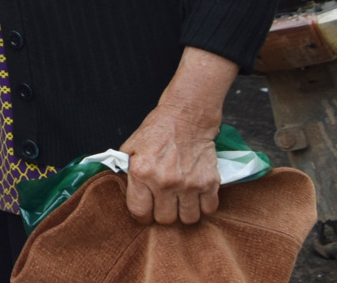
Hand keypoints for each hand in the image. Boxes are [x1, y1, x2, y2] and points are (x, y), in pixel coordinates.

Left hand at [119, 47, 234, 223]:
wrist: (186, 117)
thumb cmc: (157, 131)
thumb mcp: (131, 148)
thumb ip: (127, 172)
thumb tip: (128, 193)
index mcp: (141, 172)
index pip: (139, 211)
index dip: (142, 216)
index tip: (146, 213)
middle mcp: (165, 181)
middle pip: (165, 219)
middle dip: (163, 214)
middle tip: (164, 203)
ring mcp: (189, 184)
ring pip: (188, 219)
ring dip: (184, 213)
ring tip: (181, 201)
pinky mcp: (209, 182)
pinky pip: (208, 210)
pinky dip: (203, 206)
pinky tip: (196, 196)